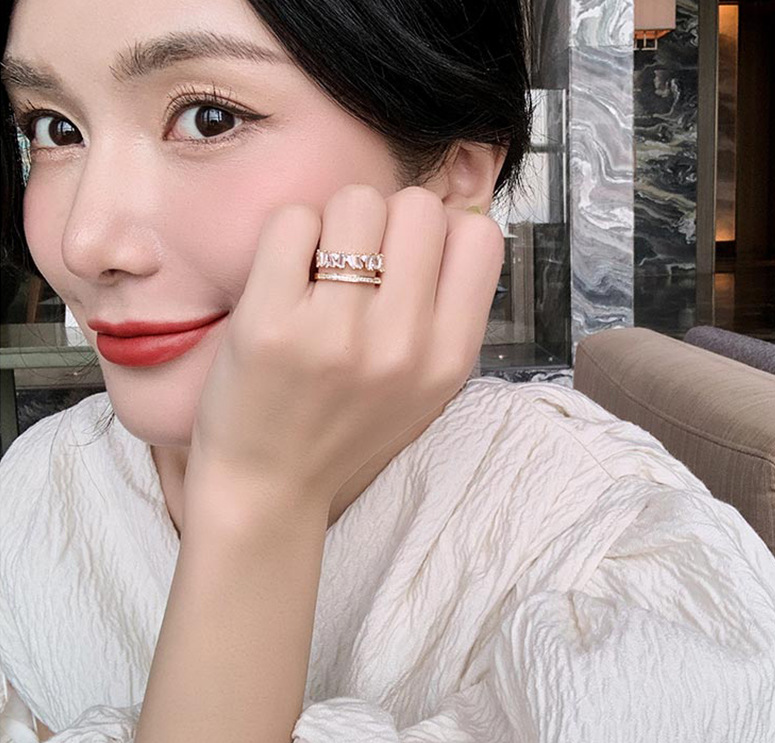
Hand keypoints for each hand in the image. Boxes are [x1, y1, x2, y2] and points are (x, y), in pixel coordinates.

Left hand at [185, 183, 504, 512]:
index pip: (479, 236)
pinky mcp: (270, 324)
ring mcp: (337, 334)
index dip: (441, 235)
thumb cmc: (344, 426)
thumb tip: (446, 217)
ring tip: (318, 275)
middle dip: (386, 222)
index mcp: (448, 358)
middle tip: (357, 265)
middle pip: (417, 207)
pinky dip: (287, 239)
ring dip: (334, 225)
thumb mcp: (424, 386)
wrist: (270, 483)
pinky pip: (292, 220)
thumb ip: (447, 311)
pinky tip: (283, 280)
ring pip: (355, 202)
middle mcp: (402, 346)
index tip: (409, 261)